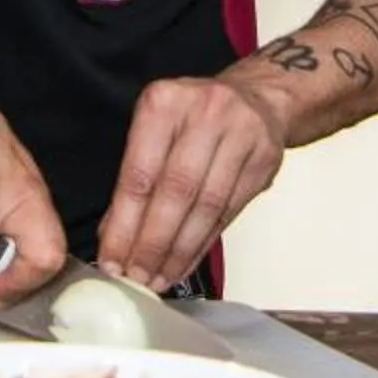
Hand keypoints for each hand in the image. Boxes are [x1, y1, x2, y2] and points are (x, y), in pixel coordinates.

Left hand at [97, 76, 285, 292]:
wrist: (259, 98)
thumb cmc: (195, 119)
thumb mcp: (156, 130)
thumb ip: (135, 178)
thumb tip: (113, 237)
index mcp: (165, 103)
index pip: (140, 174)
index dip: (125, 224)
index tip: (112, 260)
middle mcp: (205, 113)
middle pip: (176, 192)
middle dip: (153, 243)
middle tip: (136, 278)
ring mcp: (241, 135)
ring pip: (206, 207)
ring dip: (179, 251)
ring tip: (159, 279)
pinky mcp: (265, 160)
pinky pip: (229, 212)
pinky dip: (203, 244)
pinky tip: (185, 263)